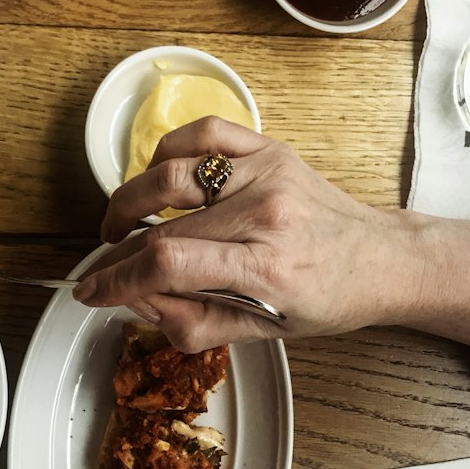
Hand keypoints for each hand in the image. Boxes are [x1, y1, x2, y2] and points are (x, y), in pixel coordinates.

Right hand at [73, 118, 422, 351]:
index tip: (91, 290)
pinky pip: (203, 134)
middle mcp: (265, 214)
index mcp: (266, 268)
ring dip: (130, 199)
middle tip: (102, 267)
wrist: (378, 259)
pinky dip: (167, 153)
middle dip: (117, 251)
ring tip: (121, 224)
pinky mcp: (270, 149)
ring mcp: (267, 173)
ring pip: (172, 172)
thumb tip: (135, 301)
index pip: (170, 264)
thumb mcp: (261, 334)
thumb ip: (192, 323)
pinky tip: (158, 179)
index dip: (118, 278)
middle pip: (163, 223)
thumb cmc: (324, 300)